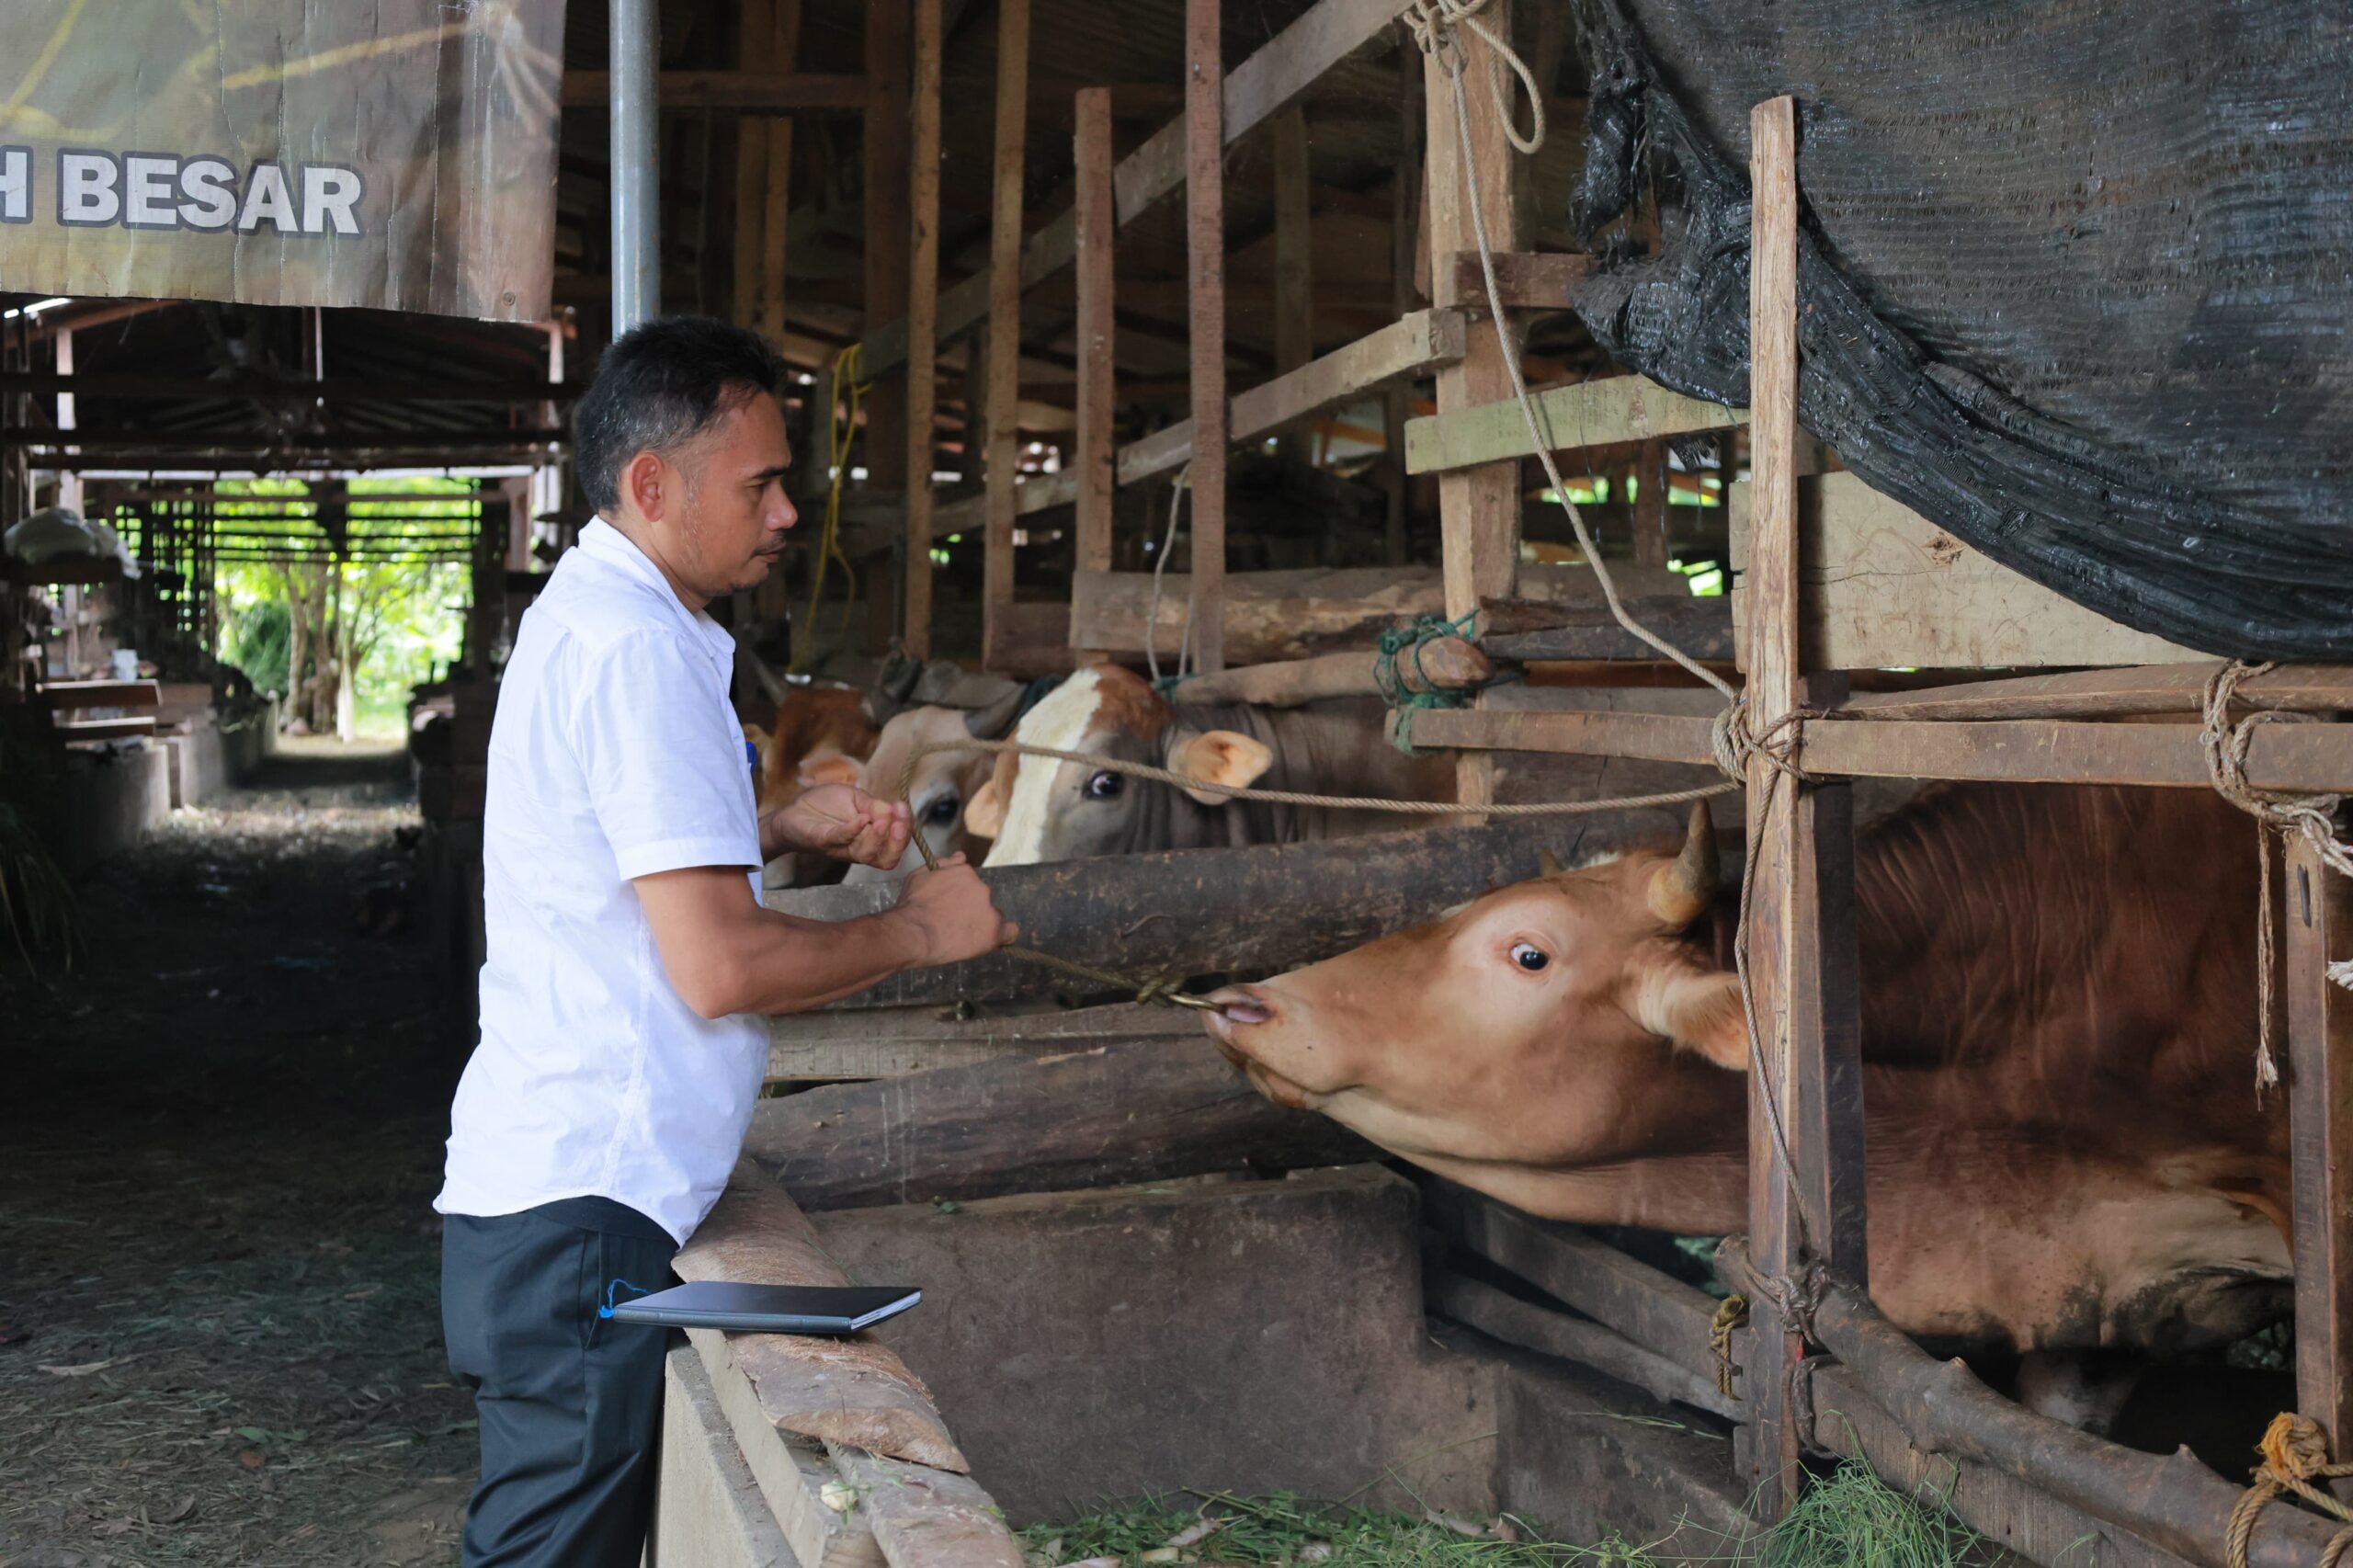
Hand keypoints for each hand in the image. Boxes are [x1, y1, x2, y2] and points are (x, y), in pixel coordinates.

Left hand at [767, 783, 910, 868]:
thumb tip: (893, 810)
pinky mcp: (821, 841)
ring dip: (878, 838)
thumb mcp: (856, 798)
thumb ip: (875, 805)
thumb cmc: (826, 806)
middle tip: (899, 823)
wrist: (794, 810)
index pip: (895, 845)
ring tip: (883, 821)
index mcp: (871, 839)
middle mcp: (859, 848)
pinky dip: (854, 829)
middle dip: (898, 841)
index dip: (905, 831)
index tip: (903, 809)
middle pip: (886, 859)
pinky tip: (863, 818)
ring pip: (866, 855)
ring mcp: (841, 847)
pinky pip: (840, 839)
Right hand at [892, 854, 1017, 965]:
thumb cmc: (912, 905)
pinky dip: (1003, 936)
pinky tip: (990, 941)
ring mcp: (989, 909)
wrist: (912, 933)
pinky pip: (1010, 932)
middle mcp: (981, 887)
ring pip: (992, 916)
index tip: (952, 907)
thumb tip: (961, 856)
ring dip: (981, 924)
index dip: (962, 897)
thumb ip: (944, 864)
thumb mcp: (921, 875)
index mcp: (966, 872)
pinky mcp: (994, 930)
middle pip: (982, 900)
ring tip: (959, 937)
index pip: (972, 883)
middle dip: (970, 909)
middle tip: (951, 924)